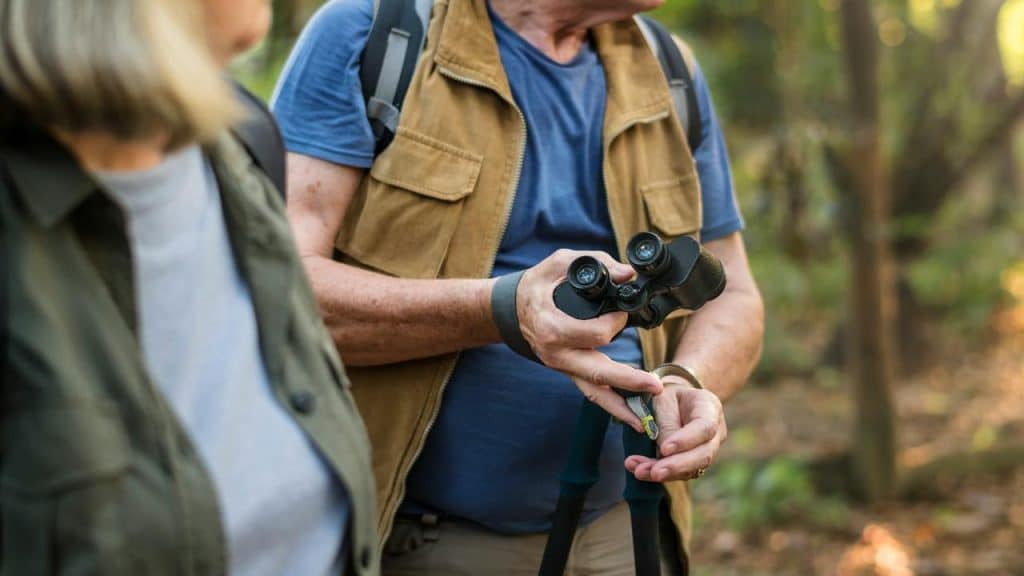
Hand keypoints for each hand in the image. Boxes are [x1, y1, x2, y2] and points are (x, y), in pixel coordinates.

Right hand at [516, 249, 662, 429]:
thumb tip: (628, 274)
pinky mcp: (568, 372)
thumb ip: (596, 262)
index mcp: (551, 327)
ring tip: (646, 419)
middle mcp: (556, 354)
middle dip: (628, 382)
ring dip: (621, 407)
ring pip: (594, 392)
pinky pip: (591, 392)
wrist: (511, 309)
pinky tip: (633, 414)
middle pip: (596, 374)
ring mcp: (562, 367)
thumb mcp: (560, 263)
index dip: (615, 323)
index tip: (623, 312)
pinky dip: (612, 405)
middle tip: (656, 387)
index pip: (593, 334)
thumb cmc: (536, 285)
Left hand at [625, 375, 726, 481]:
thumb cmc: (669, 397)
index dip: (685, 440)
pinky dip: (659, 473)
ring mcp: (707, 451)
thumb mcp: (664, 399)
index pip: (704, 428)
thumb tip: (664, 453)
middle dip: (677, 466)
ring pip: (692, 469)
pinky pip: (680, 473)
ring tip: (639, 471)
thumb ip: (667, 424)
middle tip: (654, 472)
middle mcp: (715, 433)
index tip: (664, 449)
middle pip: (703, 455)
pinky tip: (639, 470)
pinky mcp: (694, 464)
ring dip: (665, 473)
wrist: (674, 402)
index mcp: (710, 408)